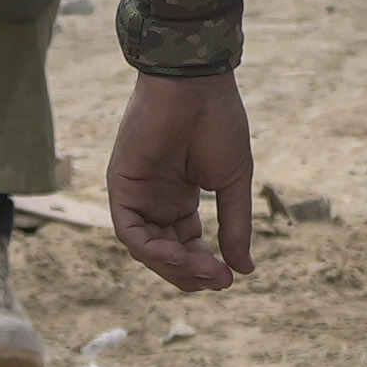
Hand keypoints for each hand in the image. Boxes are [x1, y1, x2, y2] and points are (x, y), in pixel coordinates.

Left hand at [105, 65, 261, 290]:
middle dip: (190, 273)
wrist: (197, 85)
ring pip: (146, 249)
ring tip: (204, 269)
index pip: (186, 245)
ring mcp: (137, 193)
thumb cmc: (218, 123)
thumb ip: (234, 226)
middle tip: (219, 280)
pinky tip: (178, 254)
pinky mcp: (121, 185)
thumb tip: (246, 270)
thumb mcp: (232, 183)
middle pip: (165, 253)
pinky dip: (152, 249)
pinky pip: (130, 232)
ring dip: (174, 266)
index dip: (205, 266)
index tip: (231, 277)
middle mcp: (155, 199)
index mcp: (179, 198)